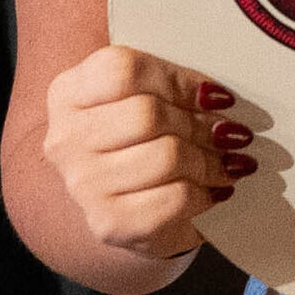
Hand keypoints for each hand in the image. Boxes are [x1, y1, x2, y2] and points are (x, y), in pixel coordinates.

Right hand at [41, 41, 247, 270]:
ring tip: (227, 162)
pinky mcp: (108, 223)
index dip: (177, 81)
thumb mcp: (146, 99)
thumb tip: (218, 99)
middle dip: (200, 125)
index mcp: (69, 93)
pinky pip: (174, 198)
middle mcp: (66, 138)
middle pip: (147, 114)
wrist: (126, 211)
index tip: (211, 96)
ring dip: (210, 161)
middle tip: (227, 134)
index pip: (123, 70)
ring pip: (166, 157)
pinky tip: (213, 190)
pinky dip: (204, 193)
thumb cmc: (138, 144)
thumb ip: (172, 86)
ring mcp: (82, 184)